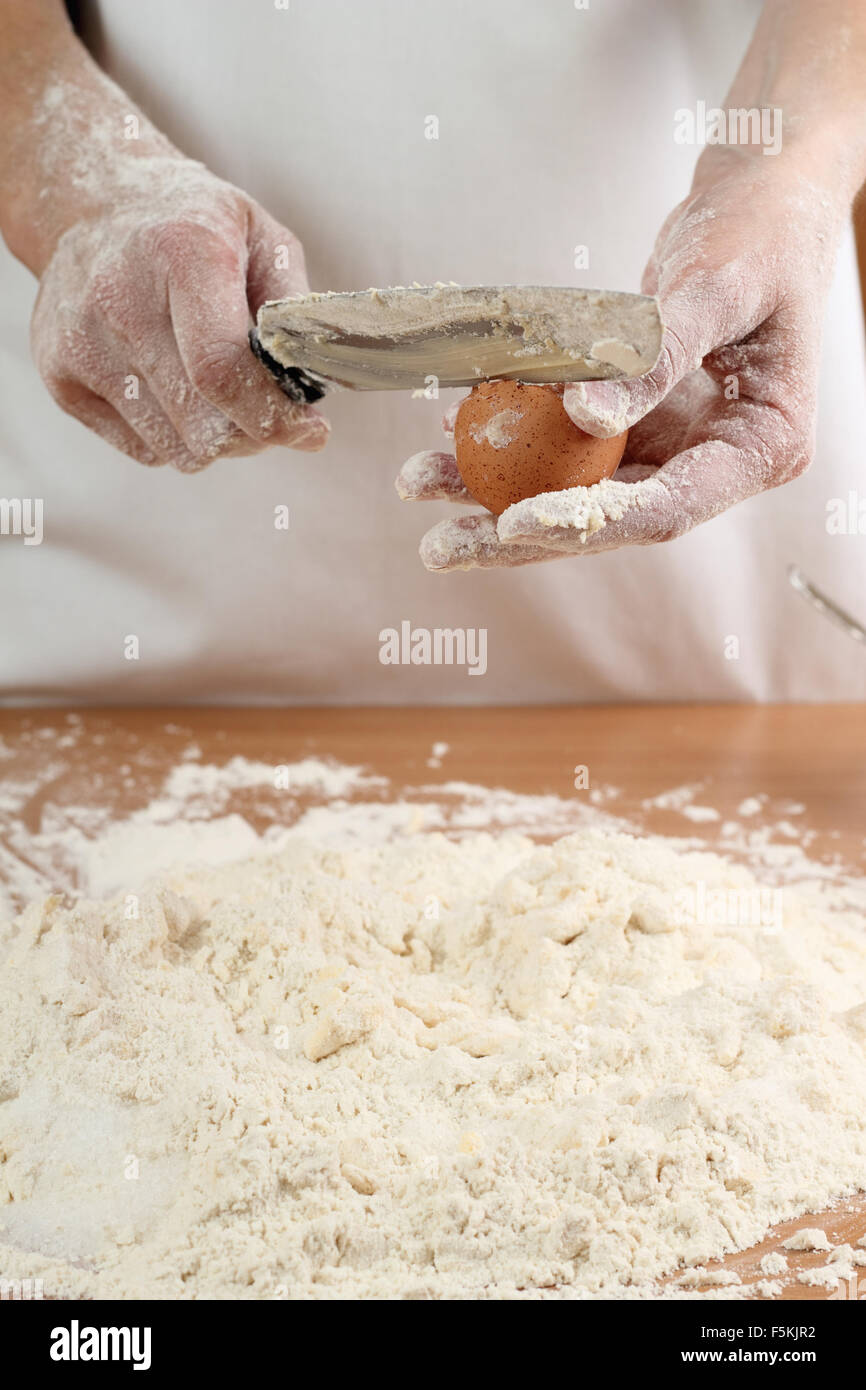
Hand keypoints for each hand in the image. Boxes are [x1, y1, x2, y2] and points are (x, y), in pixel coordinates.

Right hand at [31, 159, 327, 470]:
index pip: (221, 372)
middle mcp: (119, 298)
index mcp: (181, 252)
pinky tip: (179, 391)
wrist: (96, 202)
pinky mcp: (58, 376)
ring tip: (224, 399)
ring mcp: (80, 341)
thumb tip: (311, 394)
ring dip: (216, 440)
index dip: (272, 417)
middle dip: (254, 435)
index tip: (308, 430)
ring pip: (176, 449)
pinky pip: (143, 449)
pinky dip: (175, 436)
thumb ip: (294, 315)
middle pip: (201, 424)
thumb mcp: (263, 239)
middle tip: (271, 414)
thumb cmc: (194, 226)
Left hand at [397, 156, 844, 570]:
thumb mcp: (717, 286)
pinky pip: (565, 439)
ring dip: (495, 488)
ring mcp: (674, 444)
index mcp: (759, 450)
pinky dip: (511, 433)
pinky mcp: (638, 419)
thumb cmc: (762, 230)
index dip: (583, 521)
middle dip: (514, 534)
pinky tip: (449, 428)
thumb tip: (582, 418)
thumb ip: (656, 355)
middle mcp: (714, 462)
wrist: (764, 192)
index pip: (664, 510)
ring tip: (417, 481)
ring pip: (574, 485)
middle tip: (437, 546)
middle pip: (606, 516)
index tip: (509, 520)